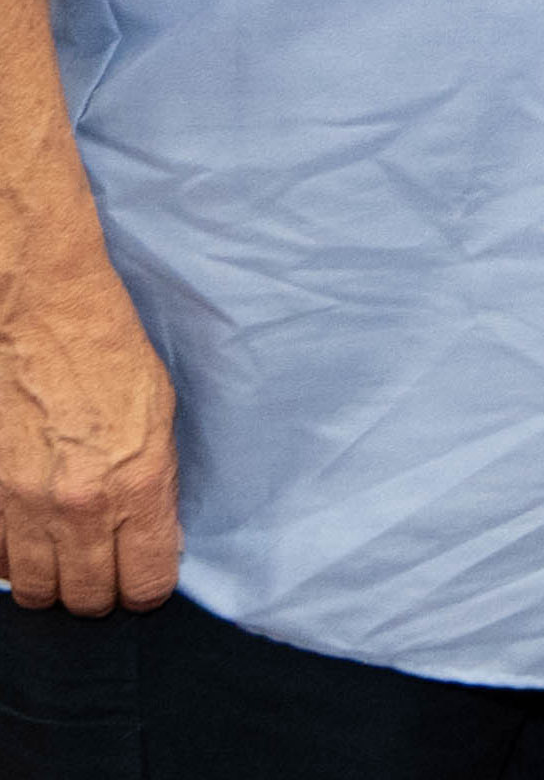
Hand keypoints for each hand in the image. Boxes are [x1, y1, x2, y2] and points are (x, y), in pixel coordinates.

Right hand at [0, 258, 179, 612]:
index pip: (145, 584)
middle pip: (85, 599)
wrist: (40, 313)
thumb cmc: (110, 352)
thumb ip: (156, 485)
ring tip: (69, 555)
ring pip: (36, 591)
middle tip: (109, 567)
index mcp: (136, 484)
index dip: (148, 587)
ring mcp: (23, 506)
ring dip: (54, 580)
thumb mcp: (159, 414)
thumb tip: (153, 538)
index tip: (147, 577)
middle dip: (101, 592)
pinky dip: (13, 559)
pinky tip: (30, 535)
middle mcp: (78, 507)